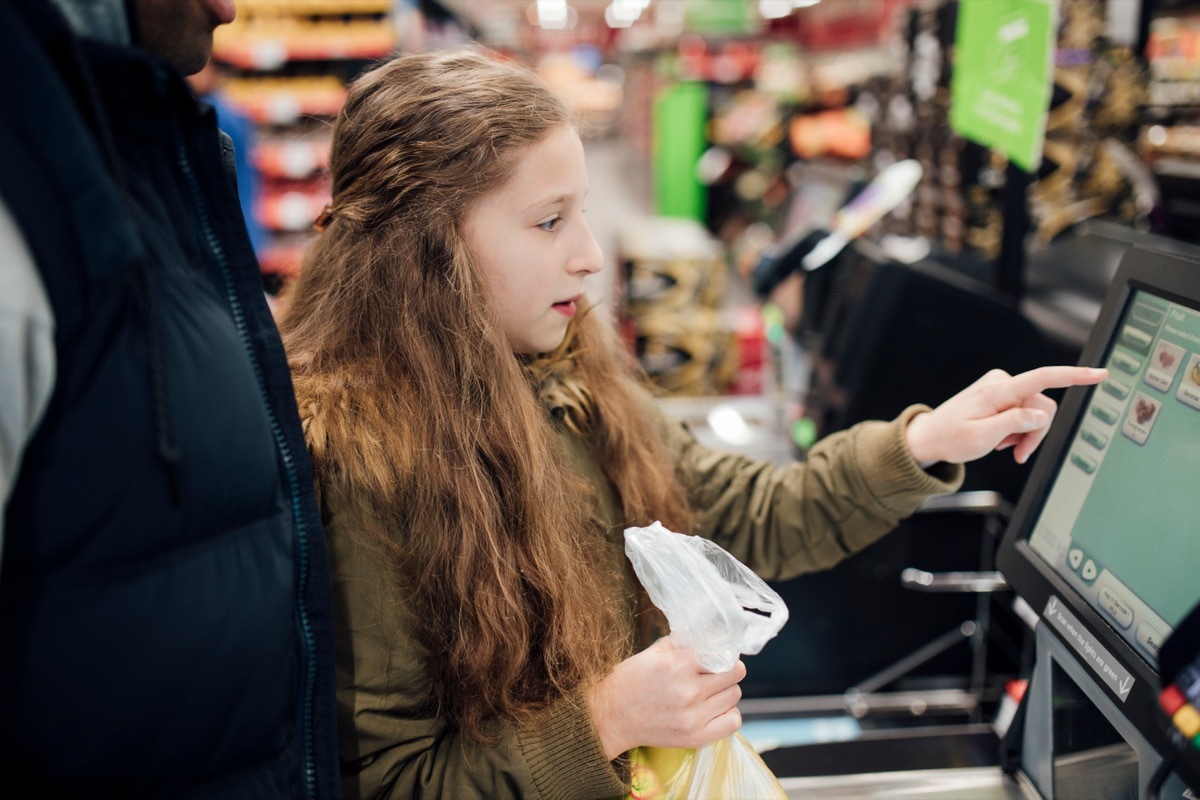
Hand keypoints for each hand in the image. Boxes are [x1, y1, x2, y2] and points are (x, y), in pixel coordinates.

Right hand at [585, 636, 745, 759]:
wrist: (611, 716)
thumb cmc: (630, 681)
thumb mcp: (652, 653)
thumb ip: (681, 643)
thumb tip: (708, 636)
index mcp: (678, 665)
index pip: (723, 654)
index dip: (723, 652)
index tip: (719, 654)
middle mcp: (689, 691)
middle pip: (734, 674)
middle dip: (728, 669)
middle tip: (716, 671)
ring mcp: (693, 717)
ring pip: (734, 695)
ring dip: (726, 690)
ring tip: (711, 690)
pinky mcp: (695, 737)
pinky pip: (732, 722)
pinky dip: (728, 713)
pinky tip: (714, 708)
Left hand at [905, 366, 1107, 465]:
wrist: (931, 436)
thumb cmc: (950, 438)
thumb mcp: (981, 437)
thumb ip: (1014, 424)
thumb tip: (1041, 415)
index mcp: (997, 391)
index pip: (1042, 378)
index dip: (1073, 376)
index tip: (1099, 374)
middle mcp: (1002, 383)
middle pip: (1043, 407)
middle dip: (1035, 432)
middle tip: (1017, 452)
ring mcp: (1002, 388)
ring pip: (1036, 413)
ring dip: (1025, 433)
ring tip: (1003, 445)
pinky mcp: (1002, 394)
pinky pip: (1025, 412)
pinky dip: (1017, 429)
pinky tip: (1001, 438)